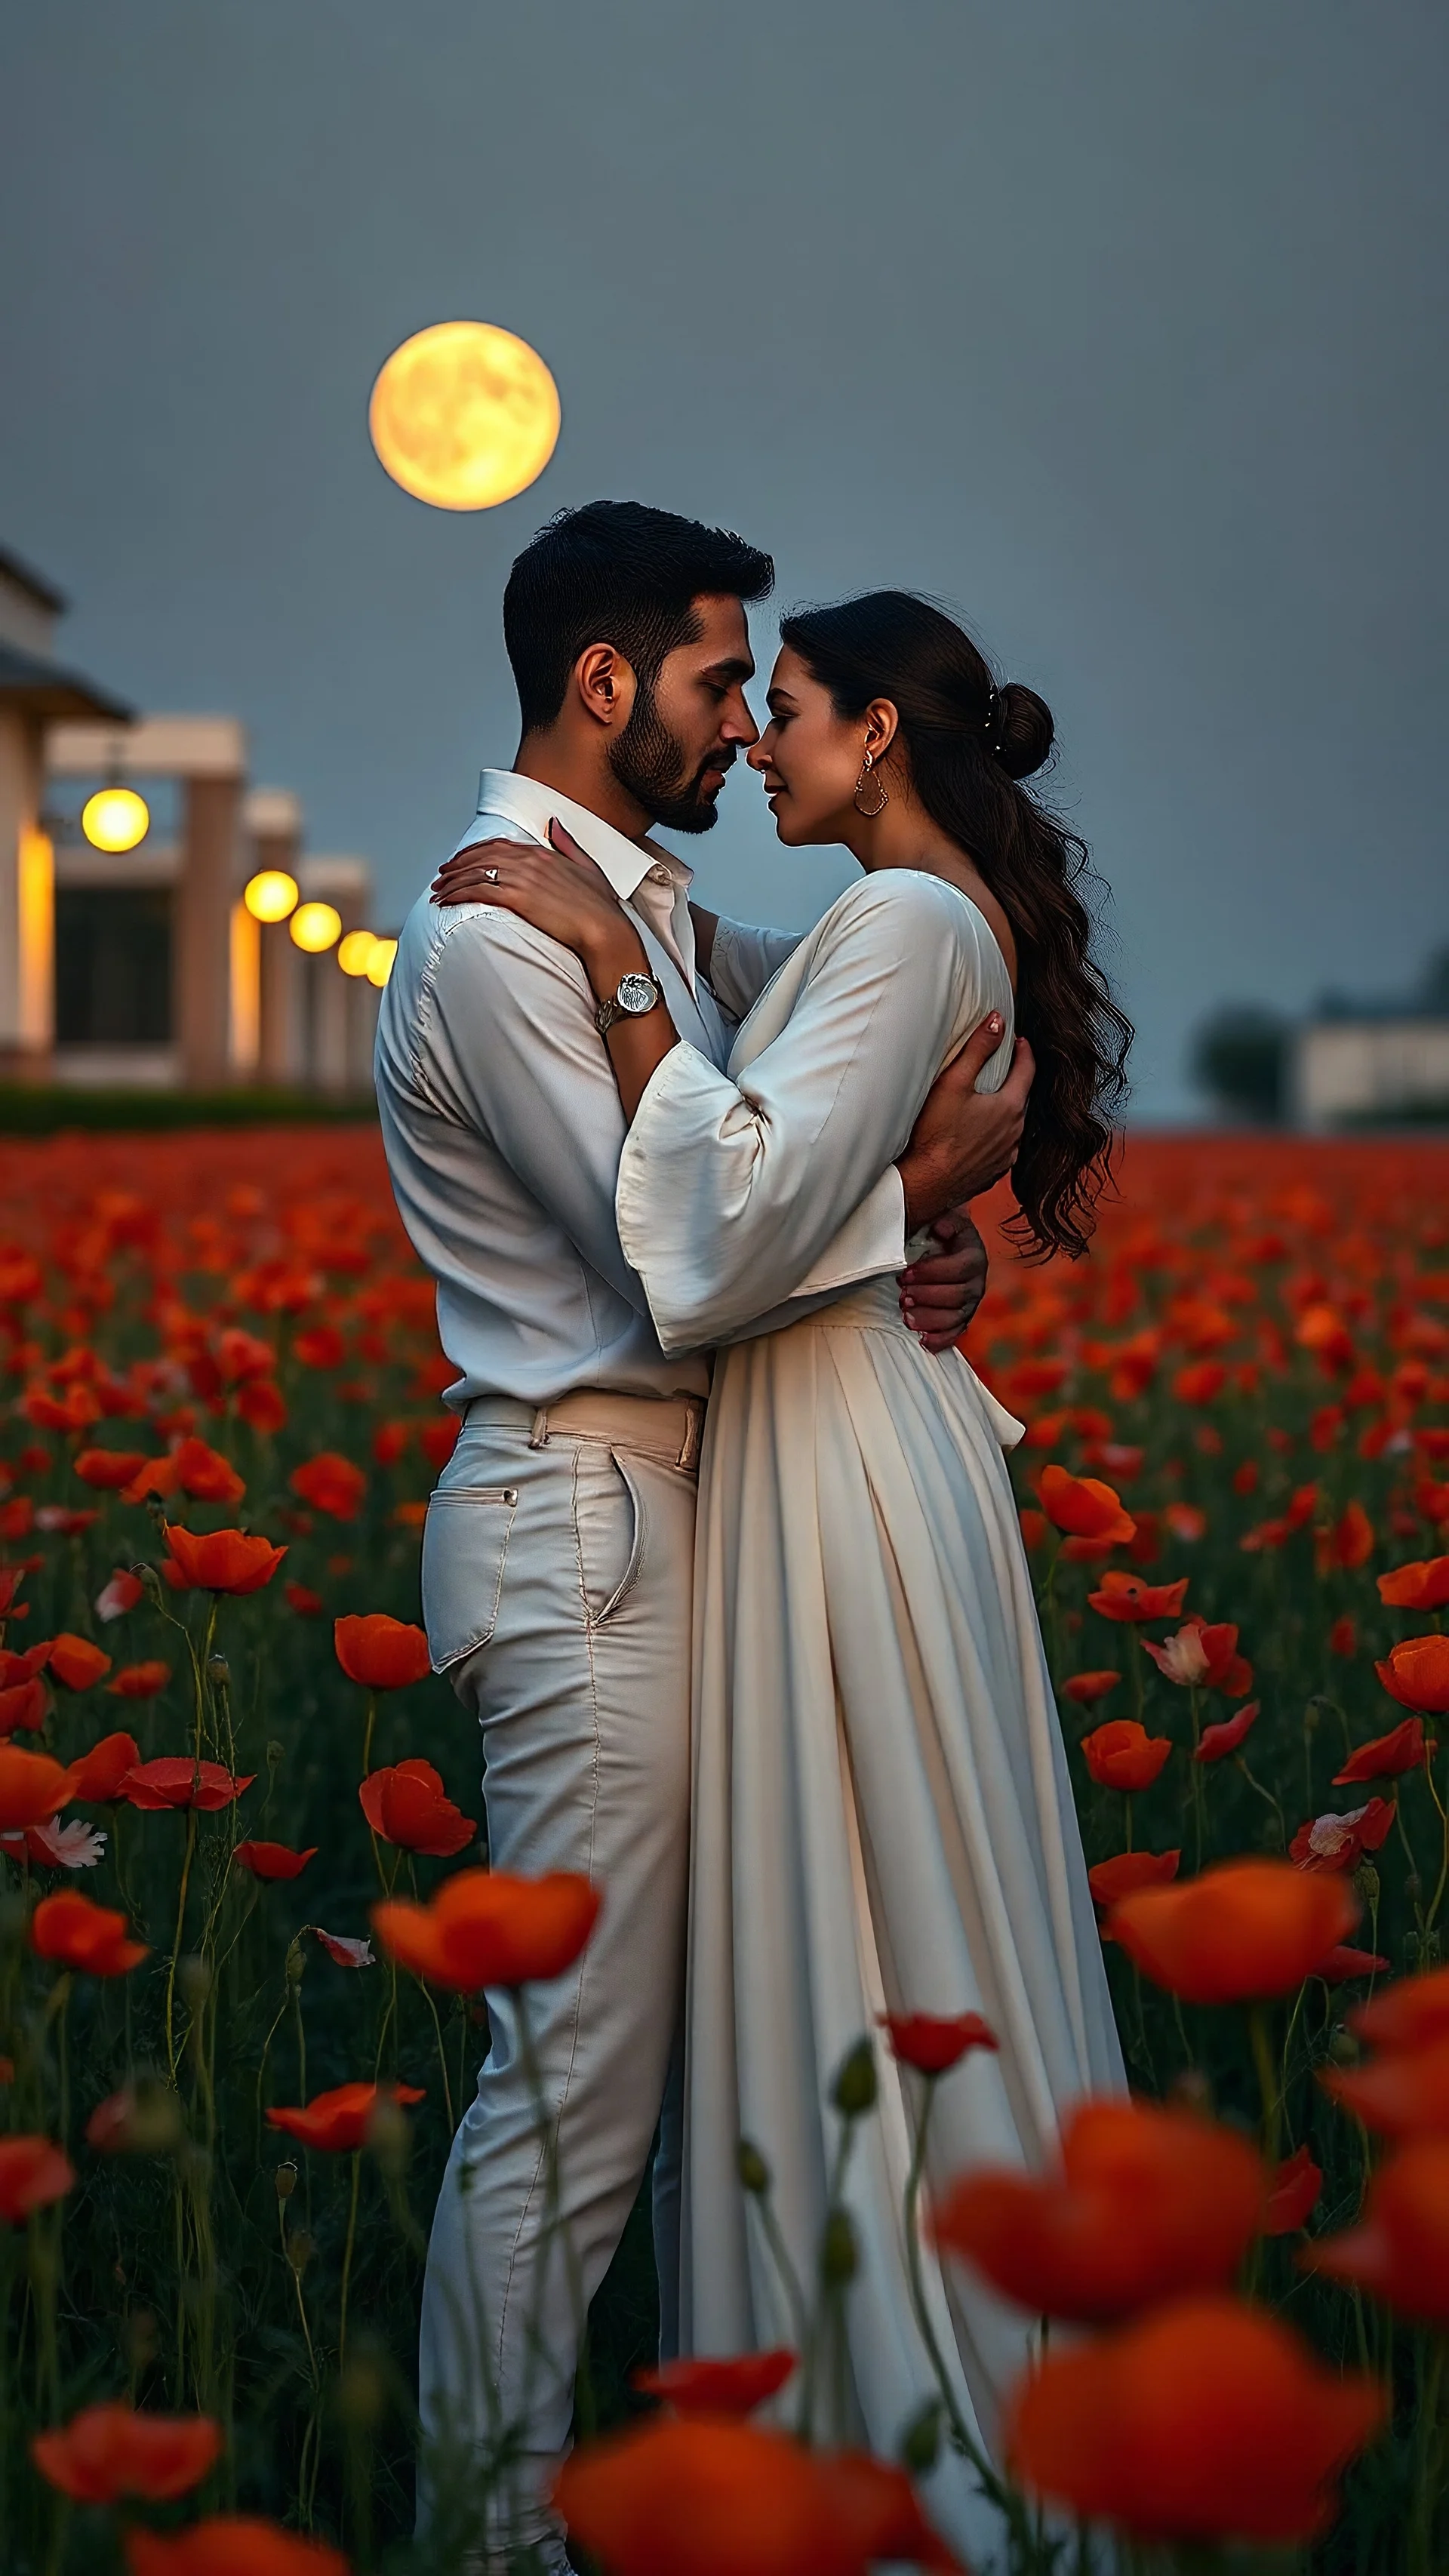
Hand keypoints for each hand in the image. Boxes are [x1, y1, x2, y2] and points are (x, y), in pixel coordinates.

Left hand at [431, 819, 644, 987]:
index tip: (462, 861)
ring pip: (475, 872)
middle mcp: (529, 861)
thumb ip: (567, 843)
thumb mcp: (587, 866)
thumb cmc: (600, 907)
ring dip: (452, 881)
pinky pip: (478, 891)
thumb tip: (553, 823)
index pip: (499, 846)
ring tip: (437, 891)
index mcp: (543, 853)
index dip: (475, 852)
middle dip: (457, 865)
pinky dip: (458, 894)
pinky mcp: (518, 898)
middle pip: (482, 856)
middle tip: (441, 875)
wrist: (605, 930)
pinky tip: (446, 901)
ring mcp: (523, 878)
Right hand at [897, 1021, 1034, 1230]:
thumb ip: (978, 1048)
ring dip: (1003, 1112)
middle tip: (1000, 1068)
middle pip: (1021, 1098)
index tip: (1019, 1040)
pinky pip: (1000, 1149)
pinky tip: (975, 1135)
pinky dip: (993, 1137)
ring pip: (1011, 1126)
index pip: (1028, 1070)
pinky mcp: (993, 1174)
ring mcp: (1006, 1157)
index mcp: (1010, 1107)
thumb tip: (998, 1020)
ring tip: (985, 1102)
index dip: (1024, 1051)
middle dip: (1012, 1081)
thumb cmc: (934, 1135)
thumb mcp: (954, 1082)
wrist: (923, 1185)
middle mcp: (1015, 1134)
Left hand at [898, 1209, 988, 1351]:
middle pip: (957, 1296)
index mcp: (974, 1255)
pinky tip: (924, 1341)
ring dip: (930, 1320)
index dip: (932, 1273)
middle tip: (903, 1295)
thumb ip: (944, 1221)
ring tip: (906, 1317)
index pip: (959, 1268)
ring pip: (956, 1318)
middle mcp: (977, 1282)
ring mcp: (971, 1303)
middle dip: (927, 1297)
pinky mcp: (962, 1318)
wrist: (949, 1245)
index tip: (906, 1273)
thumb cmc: (940, 1233)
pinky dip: (941, 1340)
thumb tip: (940, 1227)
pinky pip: (955, 1333)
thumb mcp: (944, 1218)